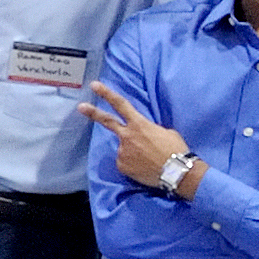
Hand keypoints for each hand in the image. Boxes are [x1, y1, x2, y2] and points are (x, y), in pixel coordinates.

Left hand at [78, 83, 192, 194]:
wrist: (178, 173)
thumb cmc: (176, 150)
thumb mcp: (166, 132)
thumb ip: (149, 130)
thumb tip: (143, 134)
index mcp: (139, 124)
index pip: (121, 104)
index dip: (106, 94)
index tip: (94, 85)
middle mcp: (127, 136)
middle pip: (107, 121)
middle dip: (93, 113)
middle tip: (81, 107)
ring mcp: (122, 151)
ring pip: (124, 149)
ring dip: (133, 153)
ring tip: (148, 160)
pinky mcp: (121, 165)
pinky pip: (125, 162)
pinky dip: (133, 164)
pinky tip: (144, 167)